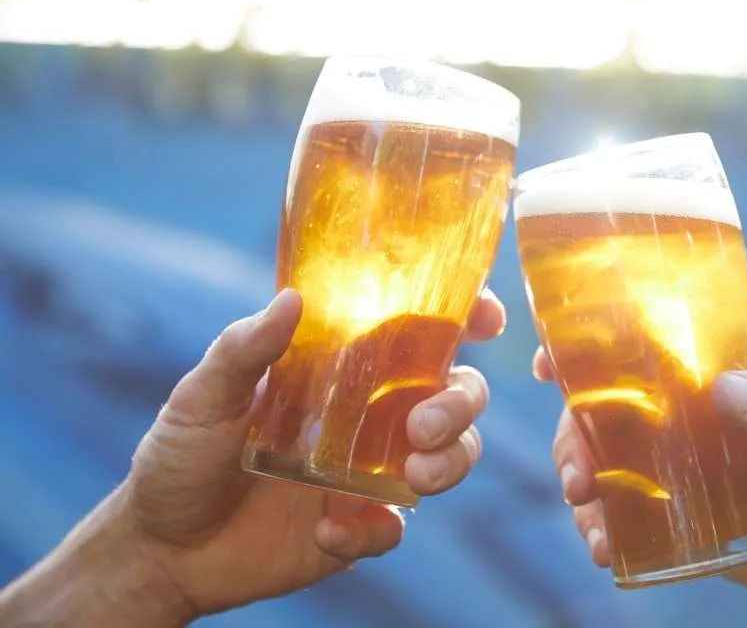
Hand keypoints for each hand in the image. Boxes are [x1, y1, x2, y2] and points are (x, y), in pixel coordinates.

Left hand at [121, 288, 503, 620]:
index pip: (421, 331)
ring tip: (414, 477)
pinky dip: (374, 531)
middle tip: (425, 427)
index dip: (467, 318)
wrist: (160, 546)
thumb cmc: (179, 456)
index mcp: (344, 367)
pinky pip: (395, 528)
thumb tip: (292, 299)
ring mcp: (370, 470)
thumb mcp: (203, 395)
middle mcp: (370, 413)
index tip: (486, 318)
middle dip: (462, 405)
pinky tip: (327, 530)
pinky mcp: (358, 526)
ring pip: (451, 457)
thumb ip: (244, 350)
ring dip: (449, 464)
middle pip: (456, 393)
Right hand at [534, 341, 746, 614]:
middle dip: (572, 431)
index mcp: (710, 369)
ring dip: (577, 479)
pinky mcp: (669, 515)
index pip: (641, 340)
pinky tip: (604, 550)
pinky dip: (599, 527)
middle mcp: (681, 410)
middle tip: (576, 473)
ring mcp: (670, 464)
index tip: (549, 361)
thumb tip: (725, 392)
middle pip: (602, 404)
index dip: (588, 343)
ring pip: (598, 459)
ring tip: (586, 513)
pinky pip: (617, 513)